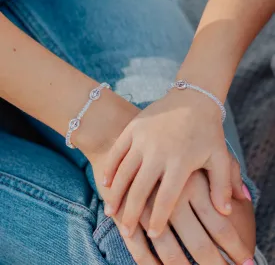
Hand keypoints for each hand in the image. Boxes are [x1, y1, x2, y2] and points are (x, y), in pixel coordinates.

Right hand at [103, 88, 245, 237]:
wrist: (192, 98)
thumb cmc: (207, 129)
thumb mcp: (220, 156)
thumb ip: (224, 184)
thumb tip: (227, 213)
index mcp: (180, 161)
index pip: (167, 198)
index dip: (159, 219)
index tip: (153, 235)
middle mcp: (158, 151)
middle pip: (140, 189)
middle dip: (131, 214)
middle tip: (126, 231)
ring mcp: (143, 138)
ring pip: (123, 172)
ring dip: (115, 194)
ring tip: (110, 212)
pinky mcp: (133, 128)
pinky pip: (117, 152)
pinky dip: (109, 169)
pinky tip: (104, 183)